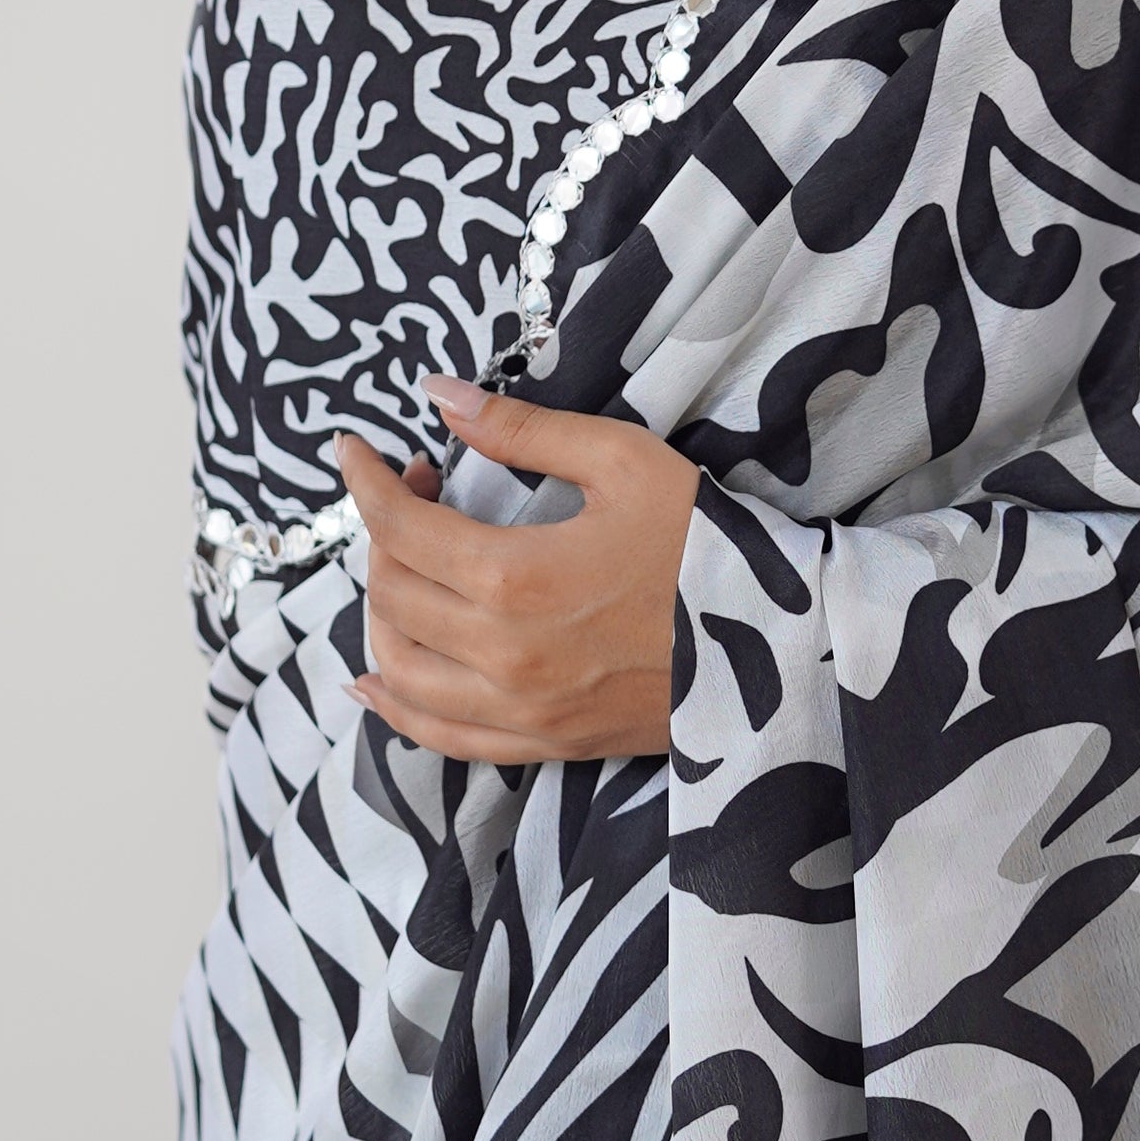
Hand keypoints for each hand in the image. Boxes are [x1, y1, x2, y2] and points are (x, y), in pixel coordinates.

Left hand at [342, 376, 702, 764]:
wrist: (784, 643)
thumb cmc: (708, 544)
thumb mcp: (624, 461)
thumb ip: (522, 430)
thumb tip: (440, 396)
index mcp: (517, 579)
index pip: (398, 530)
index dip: (364, 484)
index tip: (355, 452)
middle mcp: (503, 656)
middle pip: (391, 596)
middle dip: (381, 536)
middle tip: (414, 496)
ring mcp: (522, 711)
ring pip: (399, 671)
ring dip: (380, 615)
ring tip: (402, 572)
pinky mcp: (545, 743)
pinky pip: (440, 738)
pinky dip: (394, 708)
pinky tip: (374, 681)